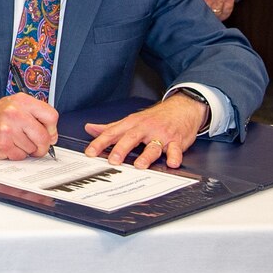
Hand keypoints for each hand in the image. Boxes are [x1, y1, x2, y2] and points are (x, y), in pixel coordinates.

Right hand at [0, 94, 59, 159]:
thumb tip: (52, 136)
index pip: (51, 116)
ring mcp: (8, 129)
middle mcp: (15, 113)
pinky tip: (9, 144)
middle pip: (44, 137)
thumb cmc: (0, 115)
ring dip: (27, 149)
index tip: (47, 132)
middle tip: (36, 144)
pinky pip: (21, 156)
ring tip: (16, 140)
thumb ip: (38, 116)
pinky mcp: (2, 144)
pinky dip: (17, 154)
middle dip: (42, 145)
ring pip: (33, 149)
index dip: (52, 129)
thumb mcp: (19, 105)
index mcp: (22, 101)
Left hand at [83, 94, 206, 169]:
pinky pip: (175, 149)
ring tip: (139, 165)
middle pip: (131, 138)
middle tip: (113, 160)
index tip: (90, 153)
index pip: (113, 133)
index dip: (100, 142)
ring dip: (146, 156)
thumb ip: (111, 127)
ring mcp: (161, 135)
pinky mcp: (176, 141)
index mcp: (132, 124)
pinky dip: (174, 156)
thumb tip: (90, 128)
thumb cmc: (155, 117)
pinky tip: (172, 163)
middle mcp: (145, 128)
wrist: (182, 108)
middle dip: (121, 149)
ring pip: (153, 146)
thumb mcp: (132, 120)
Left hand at [188, 0, 238, 20]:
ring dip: (212, 18)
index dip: (188, 14)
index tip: (186, 18)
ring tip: (207, 20)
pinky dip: (223, 16)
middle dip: (199, 18)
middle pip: (203, 14)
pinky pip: (227, 11)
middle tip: (196, 21)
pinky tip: (219, 18)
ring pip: (215, 15)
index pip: (190, 8)